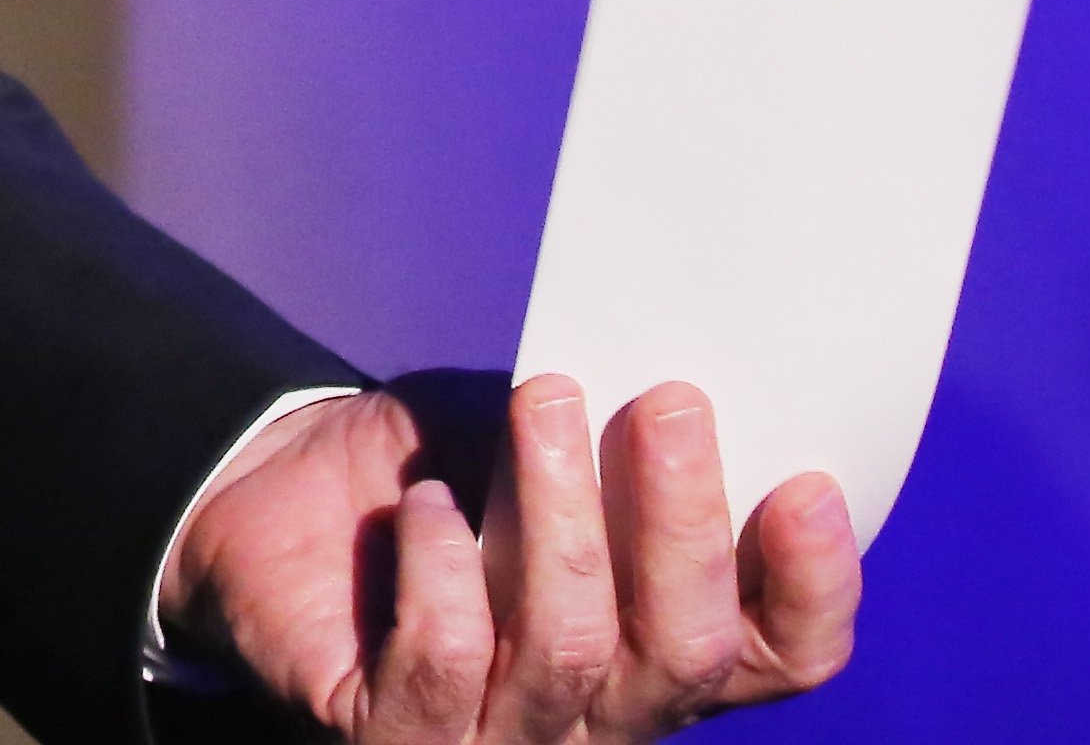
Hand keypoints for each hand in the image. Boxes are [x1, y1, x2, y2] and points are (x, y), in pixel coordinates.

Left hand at [158, 376, 856, 739]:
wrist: (277, 487)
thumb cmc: (439, 463)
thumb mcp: (546, 436)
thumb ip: (626, 438)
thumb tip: (699, 380)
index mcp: (663, 647)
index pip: (781, 656)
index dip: (813, 589)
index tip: (805, 485)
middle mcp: (601, 713)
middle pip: (687, 655)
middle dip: (685, 525)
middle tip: (667, 405)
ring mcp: (500, 735)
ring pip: (570, 651)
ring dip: (560, 516)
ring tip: (541, 405)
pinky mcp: (395, 734)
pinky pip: (441, 661)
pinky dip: (440, 570)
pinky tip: (426, 504)